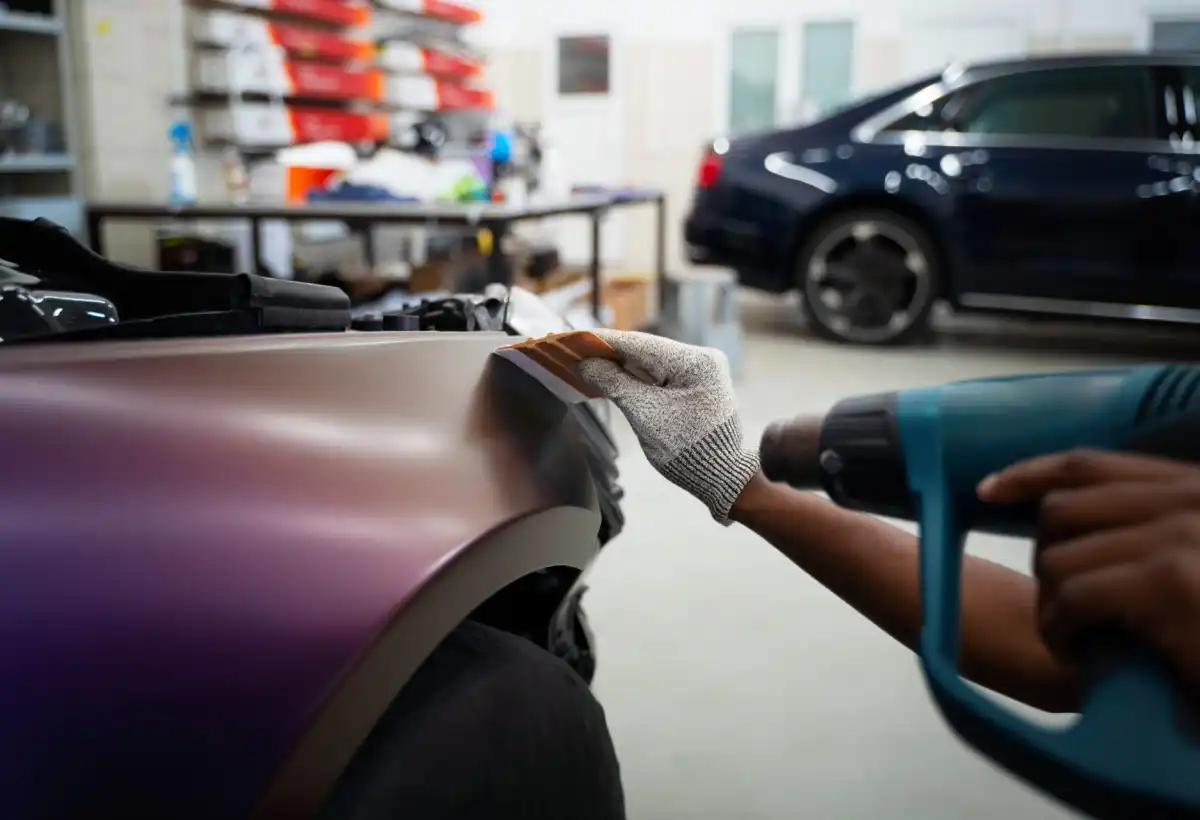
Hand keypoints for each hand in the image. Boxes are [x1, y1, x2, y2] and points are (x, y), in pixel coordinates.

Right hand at [577, 330, 759, 523]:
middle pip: (646, 350)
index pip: (640, 343)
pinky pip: (661, 375)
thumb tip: (587, 364)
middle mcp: (702, 358)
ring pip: (652, 362)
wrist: (722, 477)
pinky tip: (613, 377)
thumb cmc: (687, 450)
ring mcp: (702, 371)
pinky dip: (637, 378)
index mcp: (696, 362)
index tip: (575, 338)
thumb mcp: (645, 416)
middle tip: (575, 352)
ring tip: (588, 364)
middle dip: (610, 354)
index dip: (604, 341)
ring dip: (622, 366)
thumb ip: (614, 384)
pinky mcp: (698, 384)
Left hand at [978, 449, 1199, 689]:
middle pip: (1061, 511)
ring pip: (1058, 556)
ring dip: (1051, 606)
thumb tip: (1085, 537)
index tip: (988, 491)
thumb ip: (1159, 534)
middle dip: (1046, 561)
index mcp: (1197, 488)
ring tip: (1076, 640)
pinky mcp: (1169, 582)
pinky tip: (1080, 655)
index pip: (1089, 463)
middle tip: (1063, 611)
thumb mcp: (1196, 560)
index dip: (1029, 473)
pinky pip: (1071, 596)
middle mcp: (1189, 499)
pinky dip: (1061, 630)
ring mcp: (1180, 535)